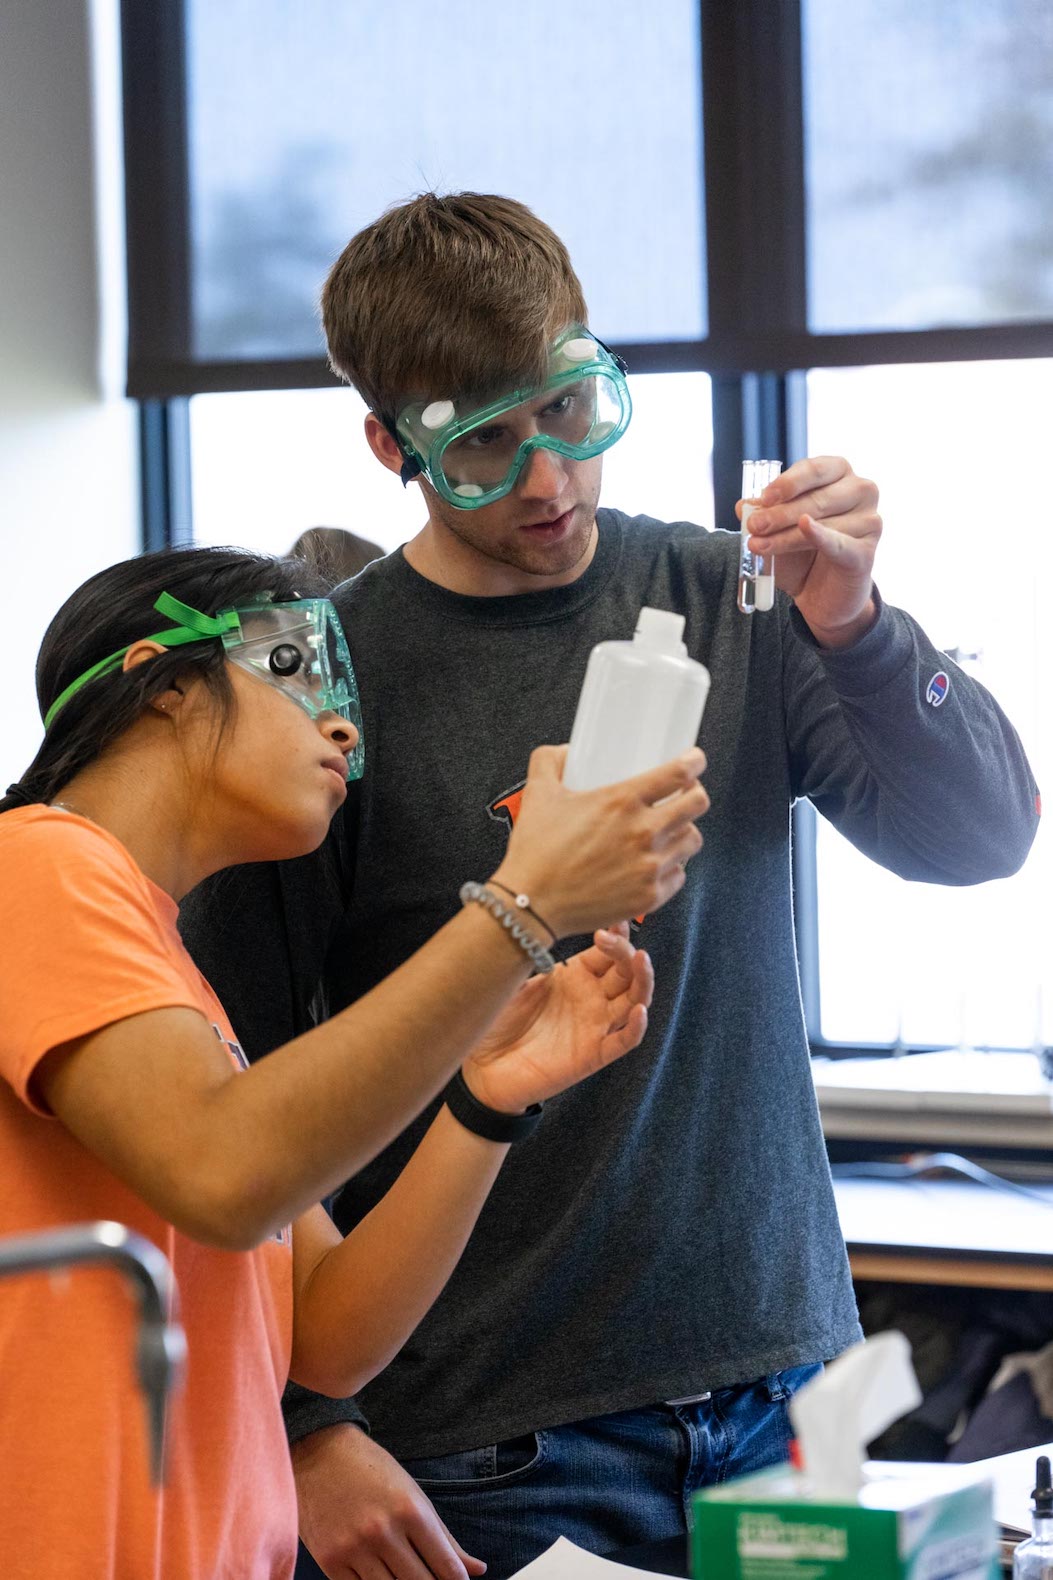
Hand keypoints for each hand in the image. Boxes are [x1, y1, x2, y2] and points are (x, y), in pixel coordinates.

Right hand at [292, 1424, 485, 1579]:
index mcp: (411, 1511)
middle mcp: (383, 1531)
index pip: (446, 1567)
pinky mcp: (330, 1560)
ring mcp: (354, 1548)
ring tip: (404, 1572)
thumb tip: (476, 1568)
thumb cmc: (371, 1470)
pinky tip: (380, 1576)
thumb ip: (445, 1536)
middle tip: (430, 1577)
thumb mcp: (413, 1494)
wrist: (318, 1452)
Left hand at [462, 923, 653, 1112]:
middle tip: (608, 934)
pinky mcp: (593, 1055)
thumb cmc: (495, 1022)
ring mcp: (595, 1026)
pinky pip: (623, 1041)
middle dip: (625, 949)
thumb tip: (540, 922)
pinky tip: (638, 1010)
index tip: (610, 916)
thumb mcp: (510, 980)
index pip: (607, 951)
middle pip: (626, 970)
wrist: (481, 1069)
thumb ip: (529, 953)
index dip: (615, 933)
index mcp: (574, 975)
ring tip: (641, 958)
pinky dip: (636, 1027)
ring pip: (634, 1000)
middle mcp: (590, 998)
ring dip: (643, 980)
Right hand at [495, 746, 707, 937]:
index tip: (694, 760)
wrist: (531, 905)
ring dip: (683, 831)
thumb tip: (565, 751)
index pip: (680, 773)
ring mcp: (650, 866)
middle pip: (697, 804)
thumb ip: (549, 762)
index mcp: (621, 801)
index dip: (694, 762)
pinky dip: (671, 867)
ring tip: (668, 832)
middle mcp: (643, 832)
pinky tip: (654, 863)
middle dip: (693, 795)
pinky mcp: (650, 896)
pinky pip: (679, 875)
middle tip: (683, 795)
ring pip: (692, 840)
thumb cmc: (536, 854)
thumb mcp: (538, 794)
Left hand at [738, 455, 881, 646]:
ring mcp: (869, 521)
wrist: (822, 594)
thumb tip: (744, 506)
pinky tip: (806, 528)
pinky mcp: (866, 552)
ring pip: (821, 524)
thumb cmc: (802, 552)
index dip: (788, 482)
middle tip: (754, 526)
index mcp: (840, 474)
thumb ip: (763, 514)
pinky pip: (839, 543)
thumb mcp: (777, 529)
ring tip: (759, 545)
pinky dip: (821, 536)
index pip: (815, 469)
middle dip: (781, 513)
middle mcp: (861, 491)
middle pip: (817, 498)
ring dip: (786, 536)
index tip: (764, 498)